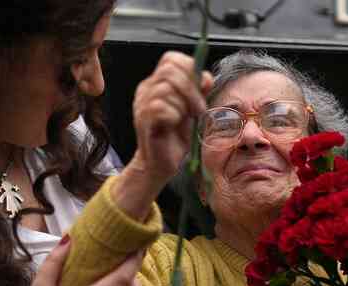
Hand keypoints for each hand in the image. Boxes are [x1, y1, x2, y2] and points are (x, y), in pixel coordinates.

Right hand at [129, 51, 213, 187]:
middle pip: (170, 70)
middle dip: (191, 89)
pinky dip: (174, 116)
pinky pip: (161, 108)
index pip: (171, 59)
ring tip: (187, 119)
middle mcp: (147, 89)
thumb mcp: (192, 110)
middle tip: (198, 109)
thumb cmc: (176, 138)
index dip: (190, 69)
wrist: (161, 164)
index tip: (202, 88)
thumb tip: (206, 77)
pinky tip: (174, 125)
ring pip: (166, 89)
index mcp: (157, 83)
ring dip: (184, 105)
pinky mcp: (144, 120)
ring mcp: (142, 104)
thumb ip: (198, 92)